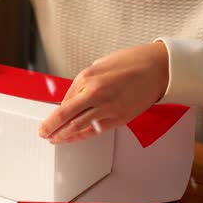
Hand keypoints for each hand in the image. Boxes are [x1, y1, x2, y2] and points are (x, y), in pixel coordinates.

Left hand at [38, 42, 168, 142]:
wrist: (158, 68)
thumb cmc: (130, 63)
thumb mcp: (99, 66)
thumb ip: (83, 83)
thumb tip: (70, 100)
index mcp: (88, 78)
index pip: (64, 102)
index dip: (52, 116)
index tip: (45, 123)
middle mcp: (95, 93)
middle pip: (66, 117)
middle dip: (52, 128)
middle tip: (43, 134)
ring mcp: (108, 108)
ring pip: (79, 126)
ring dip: (64, 135)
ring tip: (55, 139)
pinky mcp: (120, 118)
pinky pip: (96, 130)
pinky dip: (82, 135)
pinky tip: (74, 138)